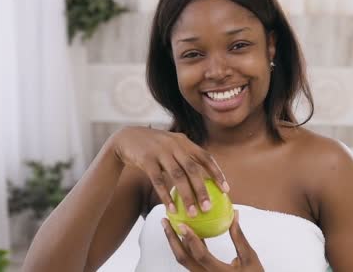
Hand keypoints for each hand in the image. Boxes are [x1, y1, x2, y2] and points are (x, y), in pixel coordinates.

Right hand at [108, 126, 228, 216]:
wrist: (126, 138)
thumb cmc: (153, 147)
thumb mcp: (171, 145)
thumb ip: (186, 157)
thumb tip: (204, 179)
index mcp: (184, 141)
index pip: (205, 157)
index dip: (217, 173)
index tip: (226, 190)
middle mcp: (175, 144)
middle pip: (193, 169)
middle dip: (203, 190)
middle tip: (209, 208)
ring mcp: (160, 151)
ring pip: (177, 176)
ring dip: (187, 196)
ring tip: (193, 213)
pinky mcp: (146, 159)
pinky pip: (159, 181)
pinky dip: (166, 196)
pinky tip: (171, 209)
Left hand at [161, 210, 264, 271]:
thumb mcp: (250, 258)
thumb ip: (239, 238)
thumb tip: (234, 214)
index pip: (201, 256)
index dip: (191, 239)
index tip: (183, 224)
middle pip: (184, 259)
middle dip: (172, 239)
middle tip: (166, 221)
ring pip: (184, 260)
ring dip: (175, 242)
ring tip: (170, 225)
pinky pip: (190, 260)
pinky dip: (185, 246)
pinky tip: (185, 233)